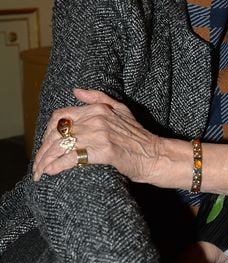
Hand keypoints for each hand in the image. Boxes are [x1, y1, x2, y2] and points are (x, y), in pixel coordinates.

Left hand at [33, 88, 164, 182]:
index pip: (60, 117)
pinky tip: (51, 172)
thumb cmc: (139, 137)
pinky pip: (72, 158)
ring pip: (61, 146)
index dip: (46, 132)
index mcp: (97, 109)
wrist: (156, 156)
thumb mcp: (122, 110)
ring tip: (39, 172)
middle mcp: (96, 119)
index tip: (44, 147)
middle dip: (42, 151)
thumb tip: (75, 90)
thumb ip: (98, 97)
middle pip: (57, 133)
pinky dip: (58, 166)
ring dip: (45, 161)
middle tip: (37, 165)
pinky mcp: (104, 152)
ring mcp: (100, 135)